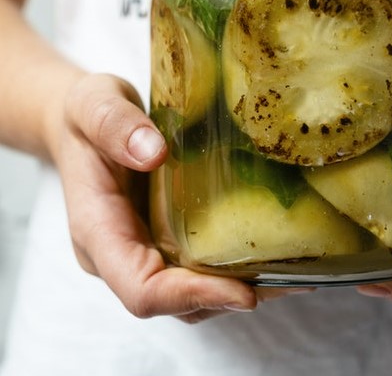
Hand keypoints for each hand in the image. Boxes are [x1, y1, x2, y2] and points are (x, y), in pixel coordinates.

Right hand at [57, 73, 296, 322]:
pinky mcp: (164, 237)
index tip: (243, 291)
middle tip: (288, 280)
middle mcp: (121, 252)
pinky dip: (235, 266)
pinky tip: (276, 249)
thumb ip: (113, 124)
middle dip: (228, 297)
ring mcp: (143, 248)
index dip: (191, 296)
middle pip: (174, 301)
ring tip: (294, 271)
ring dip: (239, 288)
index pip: (141, 288)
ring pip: (190, 293)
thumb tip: (152, 152)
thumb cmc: (84, 114)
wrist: (83, 121)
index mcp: (97, 230)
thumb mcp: (92, 103)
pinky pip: (198, 266)